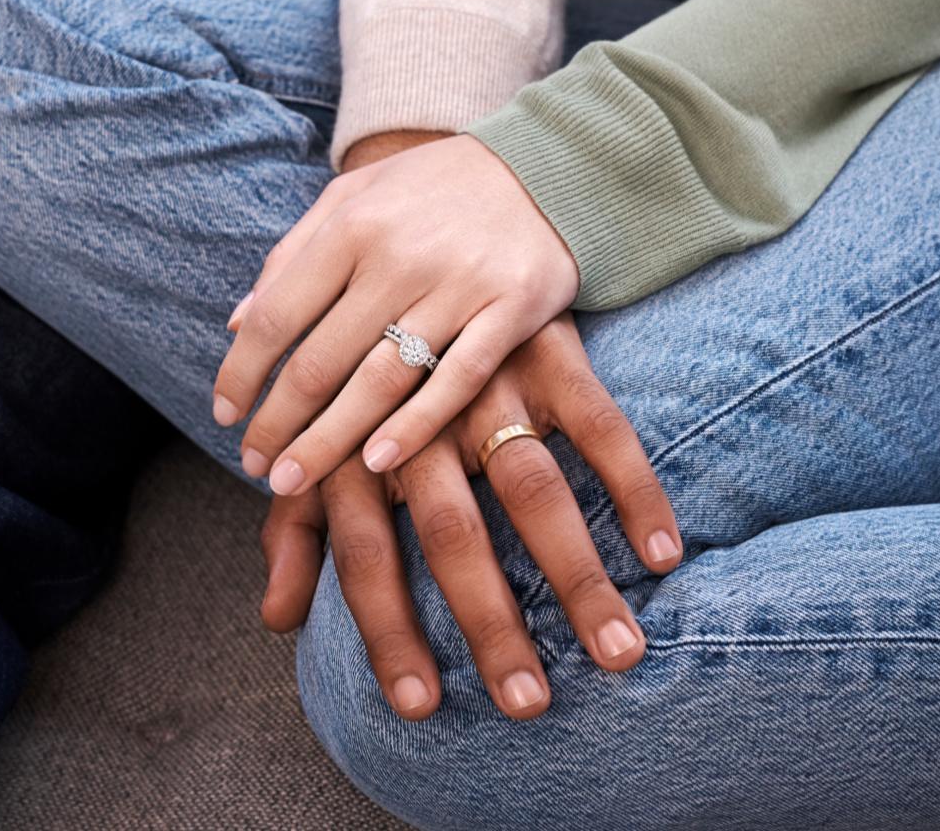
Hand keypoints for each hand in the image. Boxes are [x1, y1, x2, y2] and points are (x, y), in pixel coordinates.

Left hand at [213, 133, 580, 495]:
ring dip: (328, 441)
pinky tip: (376, 462)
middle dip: (277, 424)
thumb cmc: (436, 186)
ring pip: (380, 382)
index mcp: (353, 225)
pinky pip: (456, 380)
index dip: (242, 373)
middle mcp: (400, 257)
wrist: (547, 167)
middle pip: (321, 362)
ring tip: (292, 480)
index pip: (278, 316)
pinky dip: (415, 426)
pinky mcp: (511, 310)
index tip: (225, 414)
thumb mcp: (355, 194)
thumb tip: (235, 323)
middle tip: (254, 466)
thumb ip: (293, 253)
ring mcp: (459, 287)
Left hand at [260, 313, 681, 719]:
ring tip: (617, 653)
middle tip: (528, 705)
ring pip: (532, 488)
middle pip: (453, 533)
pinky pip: (598, 422)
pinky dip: (633, 486)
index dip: (388, 633)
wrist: (418, 229)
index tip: (420, 708)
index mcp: (353, 440)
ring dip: (575, 573)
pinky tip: (664, 552)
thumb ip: (295, 530)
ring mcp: (485, 379)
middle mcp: (418, 415)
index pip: (364, 555)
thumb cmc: (353, 361)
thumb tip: (275, 620)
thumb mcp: (313, 441)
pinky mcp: (544, 347)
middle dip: (490, 622)